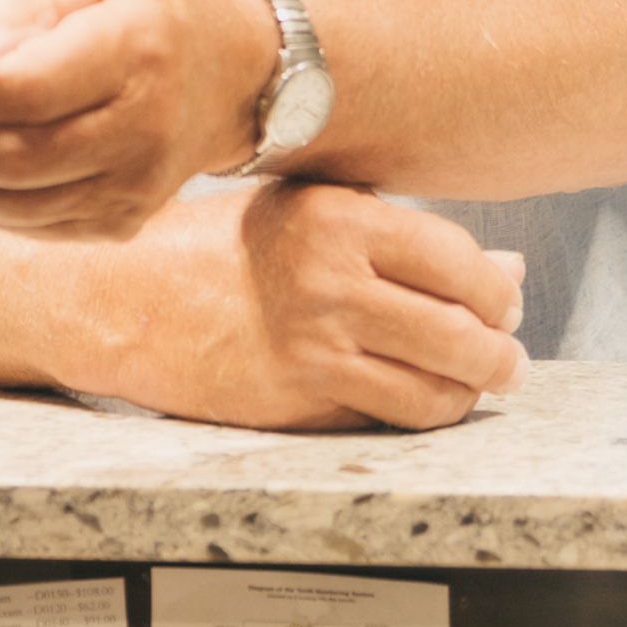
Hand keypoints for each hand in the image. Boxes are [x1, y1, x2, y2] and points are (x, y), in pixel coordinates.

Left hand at [0, 0, 272, 238]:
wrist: (230, 77)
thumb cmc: (147, 14)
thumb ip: (21, 8)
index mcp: (133, 52)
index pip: (20, 90)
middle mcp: (142, 128)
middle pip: (9, 157)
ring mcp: (136, 186)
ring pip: (11, 204)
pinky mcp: (125, 222)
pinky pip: (32, 226)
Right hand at [48, 182, 526, 430]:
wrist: (121, 296)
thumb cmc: (211, 245)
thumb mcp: (303, 210)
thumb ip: (400, 235)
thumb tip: (504, 269)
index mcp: (335, 217)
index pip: (460, 262)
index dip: (495, 288)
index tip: (501, 296)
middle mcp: (330, 281)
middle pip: (465, 332)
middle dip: (500, 349)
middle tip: (504, 350)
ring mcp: (315, 347)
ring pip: (441, 388)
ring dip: (473, 388)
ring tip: (477, 378)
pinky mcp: (299, 400)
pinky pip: (394, 416)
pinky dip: (425, 410)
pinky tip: (423, 393)